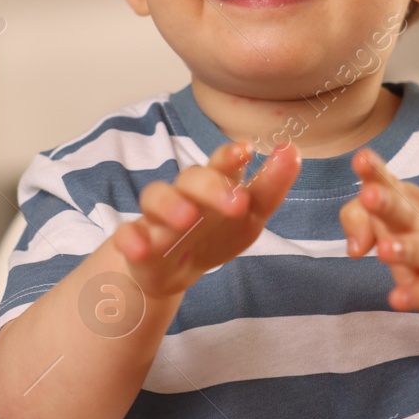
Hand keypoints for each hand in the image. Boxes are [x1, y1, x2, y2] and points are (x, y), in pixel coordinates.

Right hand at [112, 138, 300, 297]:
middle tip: (236, 203)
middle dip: (211, 187)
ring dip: (170, 205)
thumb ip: (270, 186)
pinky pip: (126, 233)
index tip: (245, 151)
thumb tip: (292, 150)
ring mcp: (157, 215)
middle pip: (191, 178)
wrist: (176, 269)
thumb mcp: (251, 216)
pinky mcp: (136, 239)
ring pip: (156, 197)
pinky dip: (131, 239)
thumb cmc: (217, 232)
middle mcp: (184, 193)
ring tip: (187, 218)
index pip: (220, 163)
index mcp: (213, 183)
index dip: (230, 156)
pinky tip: (141, 248)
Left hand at [340, 148, 418, 313]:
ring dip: (403, 248)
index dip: (374, 172)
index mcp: (405, 203)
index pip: (388, 183)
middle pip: (403, 212)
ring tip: (385, 249)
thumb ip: (357, 219)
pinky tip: (397, 300)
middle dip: (386, 203)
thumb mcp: (386, 216)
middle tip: (369, 195)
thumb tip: (354, 250)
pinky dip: (414, 295)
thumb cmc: (417, 230)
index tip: (360, 158)